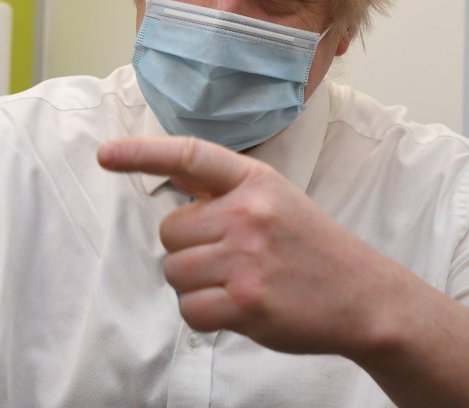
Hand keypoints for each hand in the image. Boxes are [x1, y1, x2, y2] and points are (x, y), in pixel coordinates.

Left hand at [97, 136, 397, 358]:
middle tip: (228, 259)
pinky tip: (234, 308)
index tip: (105, 155)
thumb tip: (168, 175)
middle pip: (170, 232)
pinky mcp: (248, 303)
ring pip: (175, 272)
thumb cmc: (311, 246)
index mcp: (255, 181)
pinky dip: (202, 314)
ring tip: (235, 283)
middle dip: (188, 250)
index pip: (190, 155)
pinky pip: (189, 309)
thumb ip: (221, 189)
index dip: (142, 153)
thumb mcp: (274, 199)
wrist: (363, 295)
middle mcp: (249, 213)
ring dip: (194, 284)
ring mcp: (248, 259)